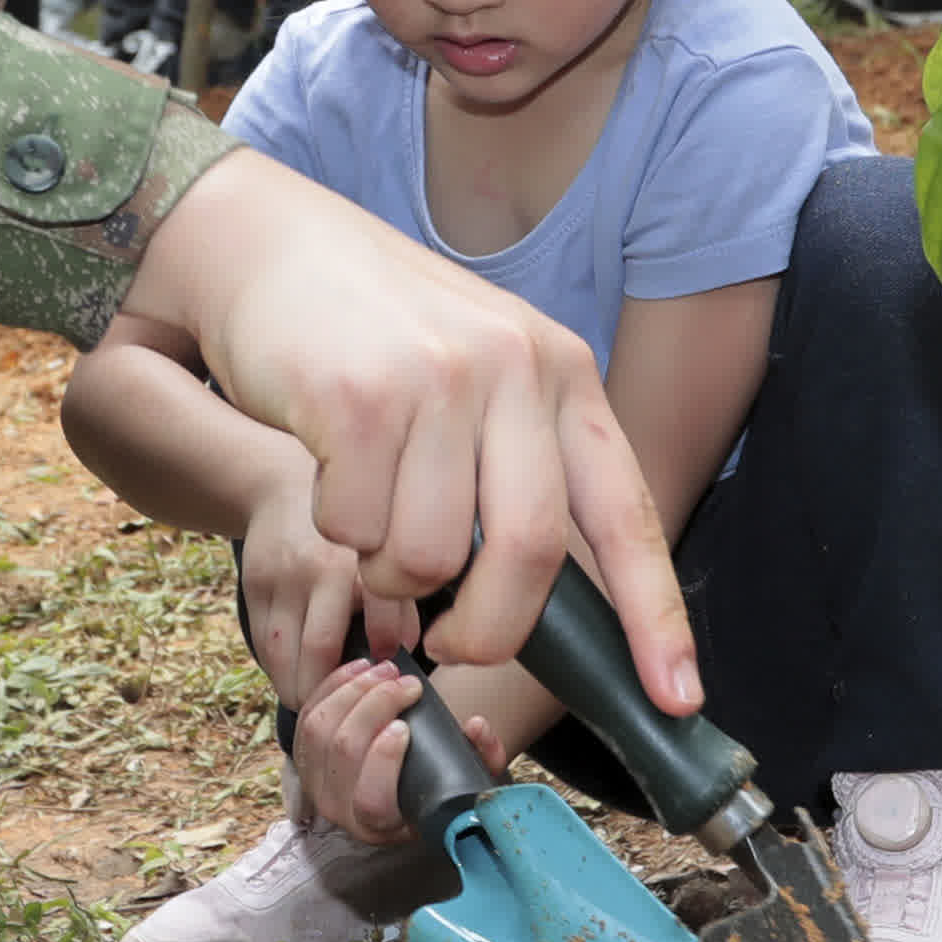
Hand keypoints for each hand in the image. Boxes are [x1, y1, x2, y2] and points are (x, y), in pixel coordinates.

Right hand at [121, 150, 695, 701]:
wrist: (265, 244)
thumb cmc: (372, 329)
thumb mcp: (477, 370)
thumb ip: (516, 464)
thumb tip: (531, 600)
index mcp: (560, 373)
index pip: (626, 512)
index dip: (655, 615)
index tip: (676, 697)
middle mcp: (513, 369)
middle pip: (527, 556)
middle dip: (486, 630)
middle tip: (447, 644)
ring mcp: (437, 380)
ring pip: (427, 556)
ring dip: (385, 568)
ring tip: (365, 507)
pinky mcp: (358, 398)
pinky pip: (354, 530)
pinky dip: (334, 527)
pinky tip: (325, 465)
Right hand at [233, 470, 385, 709]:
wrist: (282, 485)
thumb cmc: (348, 531)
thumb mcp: (382, 554)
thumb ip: (399, 603)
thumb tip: (408, 654)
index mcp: (361, 562)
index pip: (375, 630)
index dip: (379, 668)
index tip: (384, 680)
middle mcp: (317, 570)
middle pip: (319, 654)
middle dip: (330, 693)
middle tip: (343, 713)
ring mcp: (279, 579)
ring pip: (282, 655)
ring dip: (297, 688)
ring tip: (315, 702)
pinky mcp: (253, 585)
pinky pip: (262, 642)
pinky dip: (276, 667)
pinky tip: (292, 675)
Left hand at [283, 654, 502, 846]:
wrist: (402, 788)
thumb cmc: (437, 785)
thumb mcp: (468, 781)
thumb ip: (482, 757)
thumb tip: (477, 726)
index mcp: (381, 826)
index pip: (371, 800)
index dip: (383, 759)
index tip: (405, 725)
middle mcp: (341, 810)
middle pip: (342, 752)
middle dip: (374, 705)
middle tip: (406, 683)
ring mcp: (316, 783)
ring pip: (319, 729)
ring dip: (353, 690)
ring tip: (386, 670)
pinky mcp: (304, 756)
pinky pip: (307, 714)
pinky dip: (332, 686)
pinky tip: (360, 669)